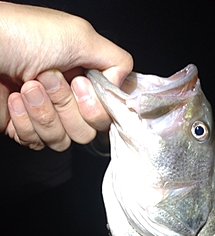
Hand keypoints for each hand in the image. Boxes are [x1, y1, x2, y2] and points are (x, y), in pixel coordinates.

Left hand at [0, 2, 132, 150]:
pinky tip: (14, 98)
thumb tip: (122, 86)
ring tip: (27, 86)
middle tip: (47, 78)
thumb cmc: (21, 35)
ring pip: (62, 140)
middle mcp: (67, 99)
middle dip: (66, 106)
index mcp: (83, 77)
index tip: (80, 84)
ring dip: (44, 113)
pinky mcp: (24, 129)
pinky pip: (37, 143)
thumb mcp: (78, 35)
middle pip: (86, 131)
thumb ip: (115, 60)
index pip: (106, 113)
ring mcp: (45, 116)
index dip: (95, 107)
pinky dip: (24, 121)